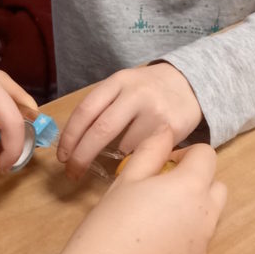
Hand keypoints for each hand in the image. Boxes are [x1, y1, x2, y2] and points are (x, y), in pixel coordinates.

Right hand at [31, 127, 225, 253]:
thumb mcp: (124, 182)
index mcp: (190, 187)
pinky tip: (152, 241)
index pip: (207, 155)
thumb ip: (150, 152)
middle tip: (160, 186)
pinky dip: (186, 231)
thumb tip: (164, 132)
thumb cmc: (106, 228)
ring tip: (155, 213)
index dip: (185, 153)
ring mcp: (202, 244)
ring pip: (211, 213)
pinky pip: (199, 239)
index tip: (161, 162)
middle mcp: (206, 215)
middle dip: (196, 179)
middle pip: (216, 185)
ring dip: (193, 205)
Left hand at [57, 62, 202, 179]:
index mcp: (118, 81)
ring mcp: (155, 111)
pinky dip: (136, 156)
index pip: (85, 110)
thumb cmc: (149, 89)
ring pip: (124, 146)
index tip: (63, 156)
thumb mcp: (125, 85)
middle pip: (100, 130)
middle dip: (82, 156)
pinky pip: (145, 151)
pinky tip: (140, 150)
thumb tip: (74, 141)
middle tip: (73, 172)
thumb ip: (103, 105)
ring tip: (117, 154)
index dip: (70, 137)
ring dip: (115, 156)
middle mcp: (135, 93)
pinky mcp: (172, 128)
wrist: (191, 83)